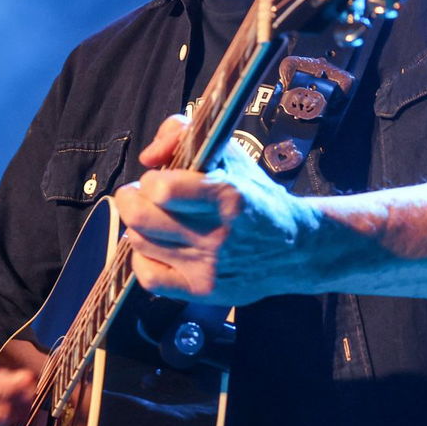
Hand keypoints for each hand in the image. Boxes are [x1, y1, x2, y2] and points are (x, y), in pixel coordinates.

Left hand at [111, 115, 322, 303]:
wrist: (295, 247)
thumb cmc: (255, 195)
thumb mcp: (229, 153)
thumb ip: (183, 134)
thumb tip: (148, 158)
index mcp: (227, 195)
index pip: (161, 189)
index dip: (151, 180)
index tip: (159, 179)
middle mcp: (217, 234)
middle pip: (141, 217)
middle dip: (131, 200)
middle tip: (141, 196)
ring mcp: (209, 267)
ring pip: (140, 243)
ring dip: (139, 226)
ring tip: (157, 220)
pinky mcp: (203, 291)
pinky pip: (148, 277)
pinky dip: (143, 259)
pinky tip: (159, 248)